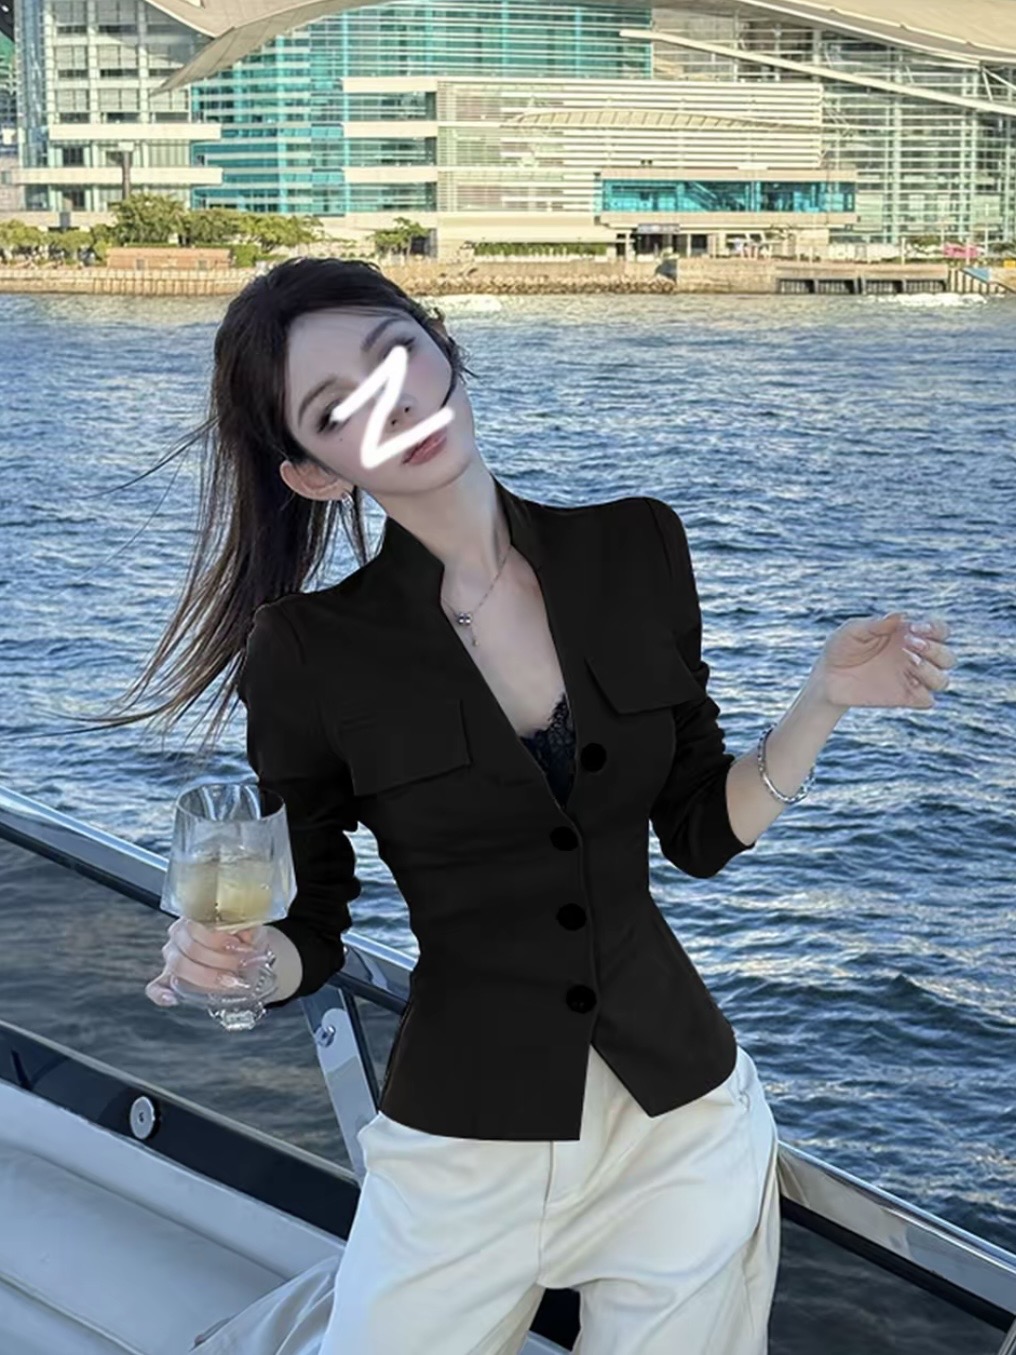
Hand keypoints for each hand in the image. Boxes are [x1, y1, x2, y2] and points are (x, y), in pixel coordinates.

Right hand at [145, 918, 271, 1007]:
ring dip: (206, 975)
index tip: (237, 946)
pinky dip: (161, 994)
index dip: (217, 938)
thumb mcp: (250, 929)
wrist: (245, 953)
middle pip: (190, 948)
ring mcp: (171, 957)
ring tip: (230, 981)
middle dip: (220, 960)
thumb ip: (248, 929)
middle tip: (241, 966)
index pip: (196, 925)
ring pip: (178, 965)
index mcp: (195, 917)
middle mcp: (178, 936)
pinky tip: (172, 999)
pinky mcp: (168, 978)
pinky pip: (155, 987)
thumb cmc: (244, 939)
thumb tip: (246, 935)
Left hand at [812, 613, 954, 710]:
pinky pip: (927, 700)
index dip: (936, 629)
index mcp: (910, 636)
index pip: (940, 631)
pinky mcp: (903, 698)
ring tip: (909, 662)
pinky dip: (924, 693)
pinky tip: (907, 683)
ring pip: (942, 680)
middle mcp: (916, 658)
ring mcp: (911, 680)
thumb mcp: (853, 630)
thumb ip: (876, 624)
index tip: (914, 628)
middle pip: (947, 657)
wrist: (826, 677)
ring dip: (931, 670)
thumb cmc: (841, 647)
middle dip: (935, 650)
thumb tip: (901, 615)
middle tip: (909, 644)